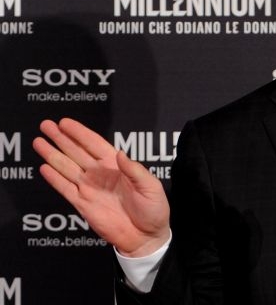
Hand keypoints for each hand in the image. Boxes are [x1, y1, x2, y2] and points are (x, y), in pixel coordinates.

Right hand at [33, 118, 170, 256]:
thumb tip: (119, 153)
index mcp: (117, 166)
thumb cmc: (154, 210)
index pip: (94, 144)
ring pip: (67, 168)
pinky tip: (44, 167)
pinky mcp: (83, 205)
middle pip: (76, 152)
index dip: (80, 133)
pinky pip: (66, 189)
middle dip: (61, 138)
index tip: (64, 122)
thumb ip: (134, 170)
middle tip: (45, 125)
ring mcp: (90, 189)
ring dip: (53, 155)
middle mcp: (100, 174)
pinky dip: (54, 179)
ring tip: (38, 142)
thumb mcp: (150, 186)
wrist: (146, 237)